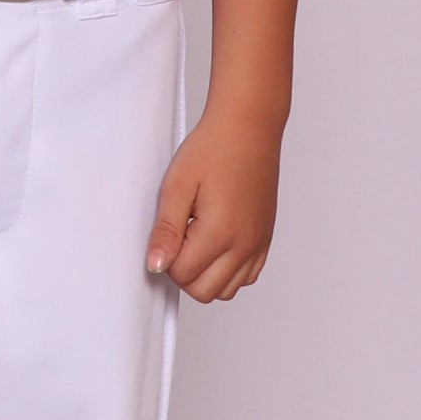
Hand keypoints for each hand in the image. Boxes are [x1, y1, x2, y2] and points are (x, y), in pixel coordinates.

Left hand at [144, 102, 282, 302]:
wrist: (248, 128)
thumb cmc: (213, 149)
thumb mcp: (177, 186)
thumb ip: (166, 230)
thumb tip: (155, 266)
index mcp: (221, 232)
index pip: (182, 274)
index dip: (166, 258)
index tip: (168, 230)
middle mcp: (245, 244)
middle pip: (204, 291)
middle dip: (184, 272)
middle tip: (178, 237)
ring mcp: (258, 244)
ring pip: (226, 291)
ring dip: (205, 275)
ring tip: (196, 240)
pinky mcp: (265, 240)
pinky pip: (246, 277)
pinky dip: (227, 272)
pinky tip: (215, 244)